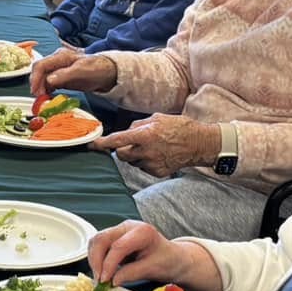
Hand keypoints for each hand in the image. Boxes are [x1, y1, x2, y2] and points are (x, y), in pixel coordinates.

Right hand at [30, 46, 117, 97]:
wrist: (108, 73)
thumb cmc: (97, 69)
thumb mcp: (82, 72)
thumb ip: (65, 75)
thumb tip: (49, 80)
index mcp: (61, 56)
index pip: (41, 65)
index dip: (35, 79)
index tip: (36, 92)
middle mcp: (57, 61)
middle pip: (39, 71)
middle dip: (36, 85)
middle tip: (39, 98)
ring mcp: (58, 69)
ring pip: (42, 78)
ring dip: (40, 89)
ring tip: (43, 100)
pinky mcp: (61, 77)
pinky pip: (48, 83)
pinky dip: (46, 90)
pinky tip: (48, 97)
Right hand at [87, 219, 221, 290]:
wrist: (172, 258)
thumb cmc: (166, 261)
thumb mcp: (152, 269)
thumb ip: (131, 273)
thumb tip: (112, 280)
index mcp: (142, 232)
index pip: (118, 246)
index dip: (108, 264)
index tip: (104, 280)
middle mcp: (128, 226)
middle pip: (102, 239)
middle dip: (96, 261)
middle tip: (99, 281)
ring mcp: (120, 230)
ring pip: (96, 240)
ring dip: (94, 260)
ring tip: (100, 277)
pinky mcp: (114, 237)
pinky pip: (98, 245)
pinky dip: (96, 258)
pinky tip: (101, 271)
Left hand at [95, 113, 219, 178]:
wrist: (199, 144)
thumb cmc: (180, 127)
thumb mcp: (157, 118)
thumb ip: (138, 124)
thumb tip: (127, 130)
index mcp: (145, 135)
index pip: (117, 140)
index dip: (102, 143)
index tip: (92, 145)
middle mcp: (146, 151)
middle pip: (121, 154)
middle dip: (121, 149)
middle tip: (131, 143)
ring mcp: (152, 164)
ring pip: (132, 162)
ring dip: (135, 155)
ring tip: (151, 147)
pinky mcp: (157, 172)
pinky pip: (143, 168)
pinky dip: (145, 162)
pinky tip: (158, 155)